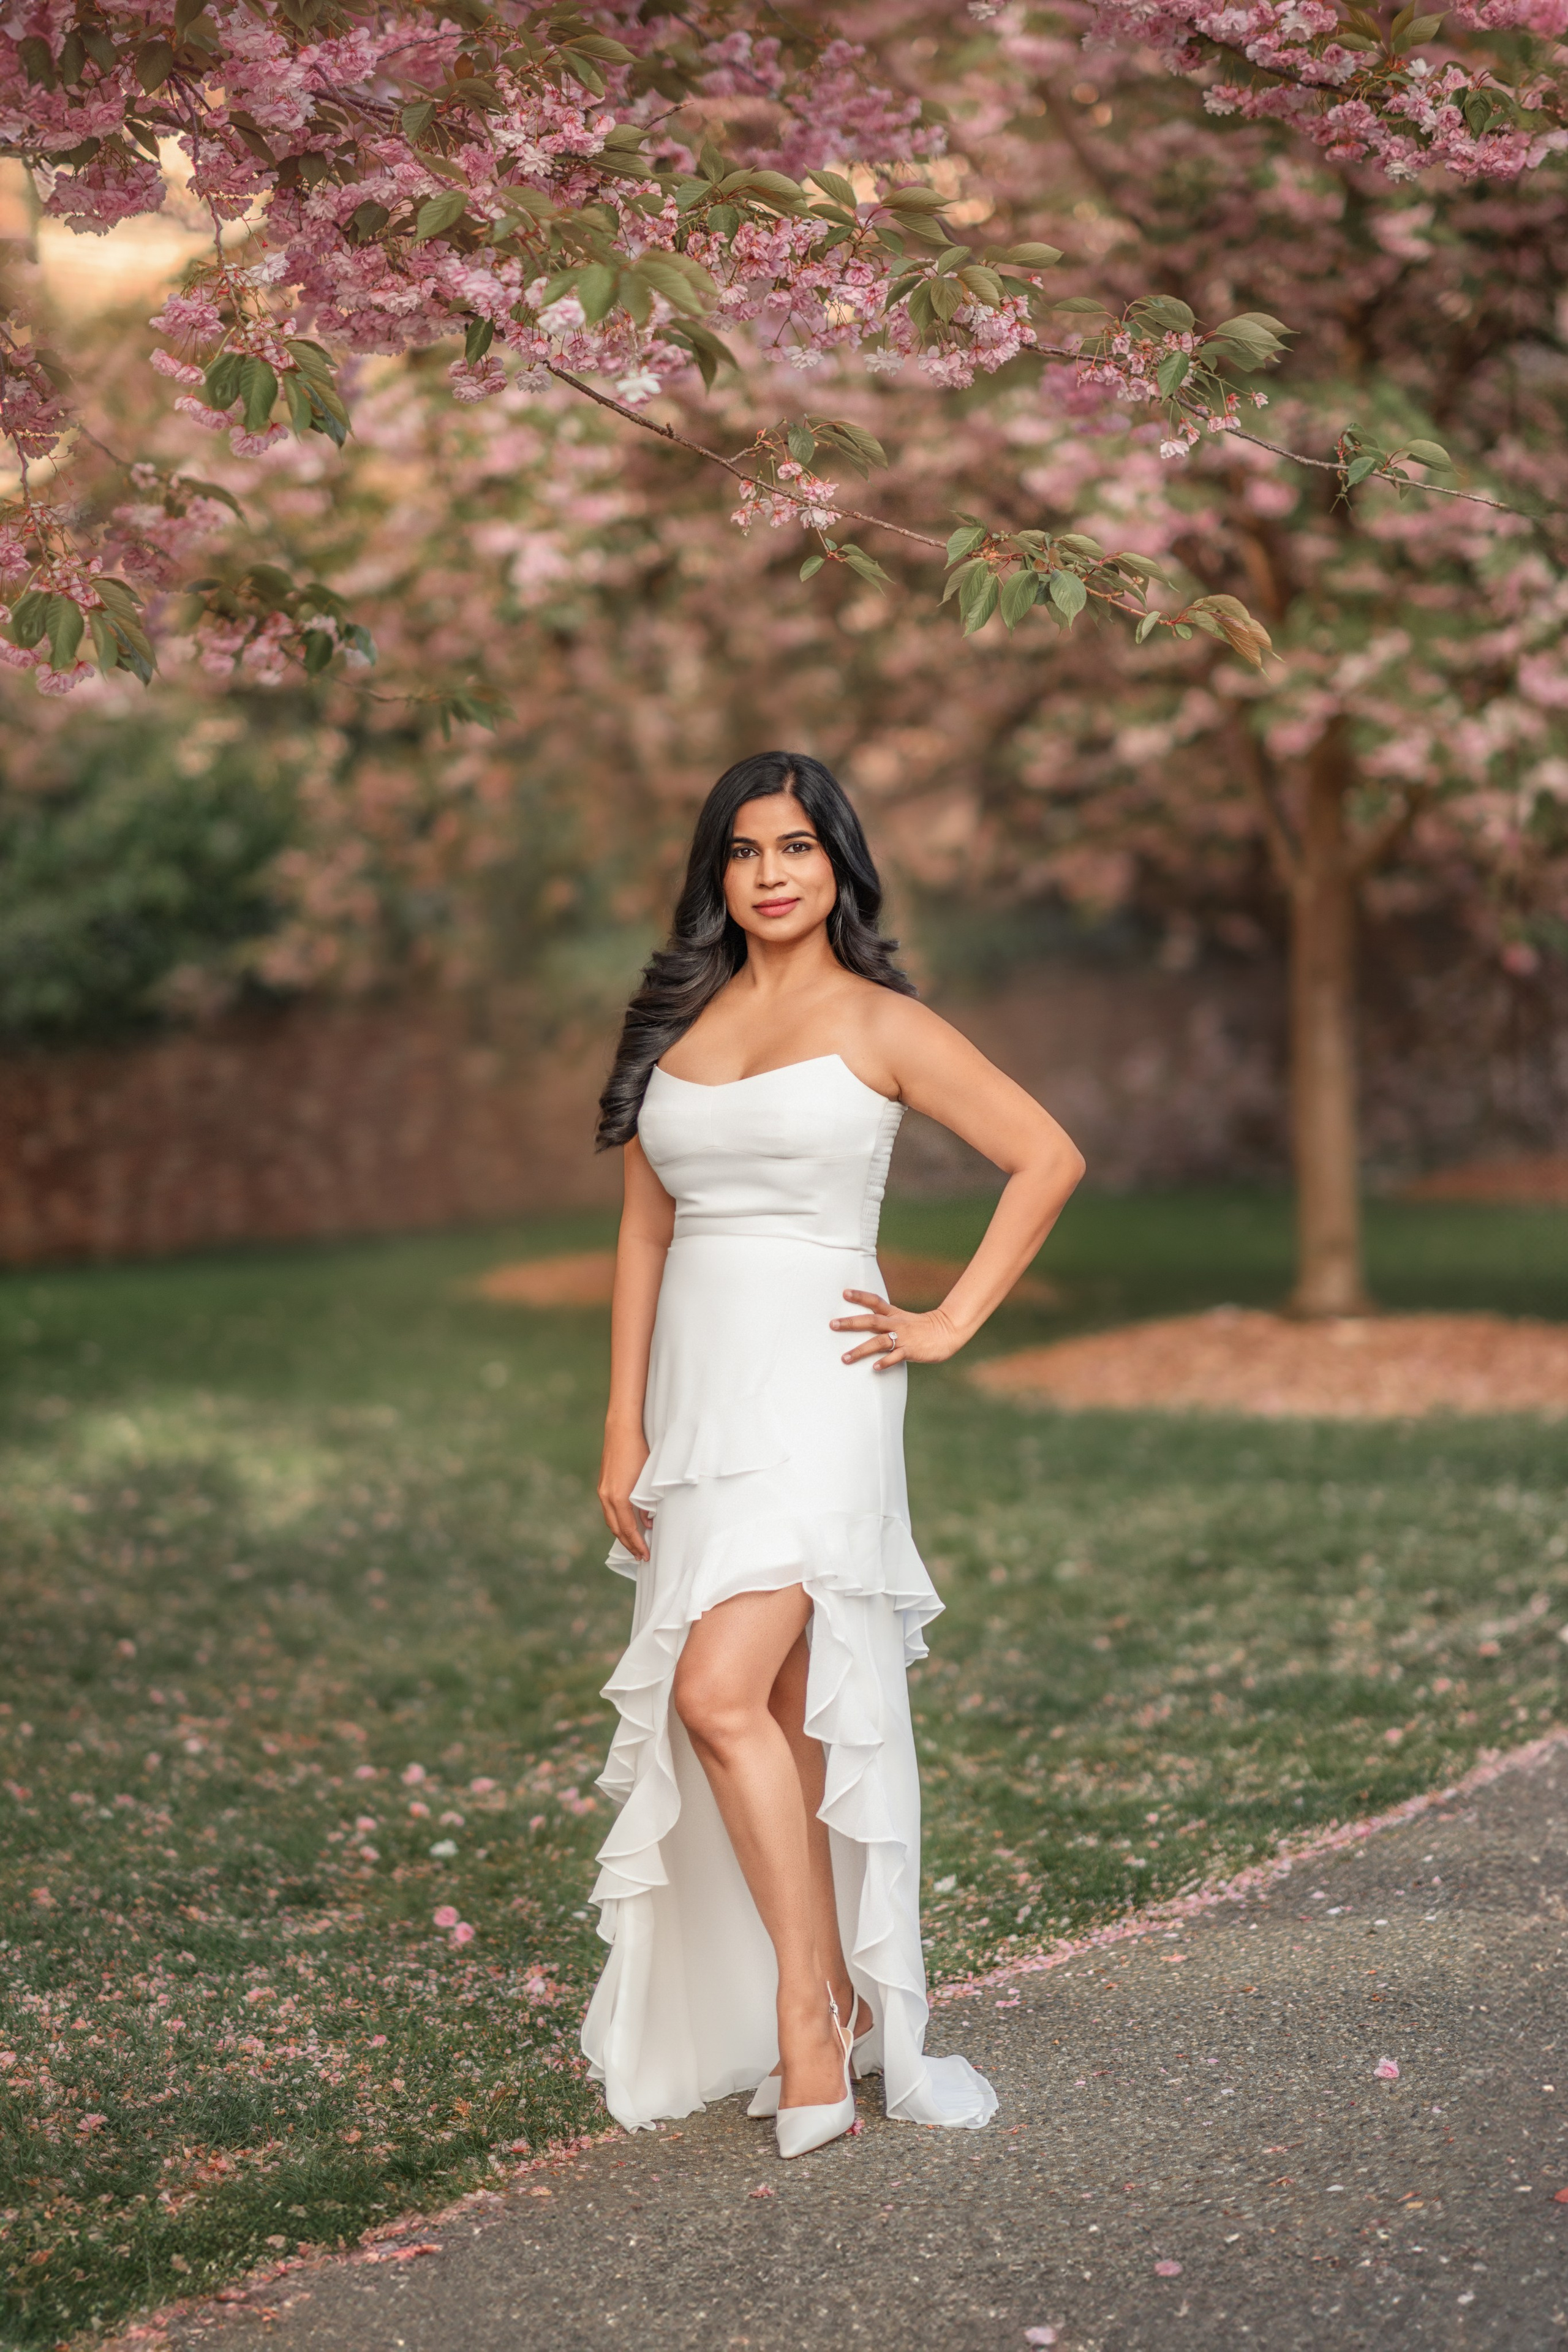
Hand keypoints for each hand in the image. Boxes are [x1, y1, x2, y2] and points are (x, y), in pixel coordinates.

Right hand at [598, 1424, 652, 1560]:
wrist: (622, 1429)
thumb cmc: (640, 1451)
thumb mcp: (648, 1480)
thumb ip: (647, 1504)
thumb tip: (648, 1523)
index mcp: (618, 1498)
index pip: (628, 1530)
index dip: (637, 1545)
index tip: (645, 1556)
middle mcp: (606, 1496)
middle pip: (616, 1529)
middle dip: (628, 1544)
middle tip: (640, 1557)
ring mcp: (602, 1490)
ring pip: (610, 1520)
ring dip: (621, 1534)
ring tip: (633, 1545)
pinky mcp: (603, 1484)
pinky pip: (608, 1510)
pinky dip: (617, 1521)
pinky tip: (626, 1524)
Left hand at [830, 1289, 960, 1370]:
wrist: (947, 1332)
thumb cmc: (922, 1328)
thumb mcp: (903, 1319)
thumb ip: (886, 1321)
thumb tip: (865, 1323)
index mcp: (894, 1315)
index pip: (875, 1302)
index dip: (860, 1297)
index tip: (844, 1293)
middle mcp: (896, 1324)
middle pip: (871, 1321)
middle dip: (850, 1323)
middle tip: (832, 1324)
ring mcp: (903, 1338)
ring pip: (879, 1342)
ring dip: (860, 1350)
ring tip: (845, 1358)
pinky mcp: (911, 1351)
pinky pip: (896, 1357)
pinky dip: (885, 1362)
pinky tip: (874, 1368)